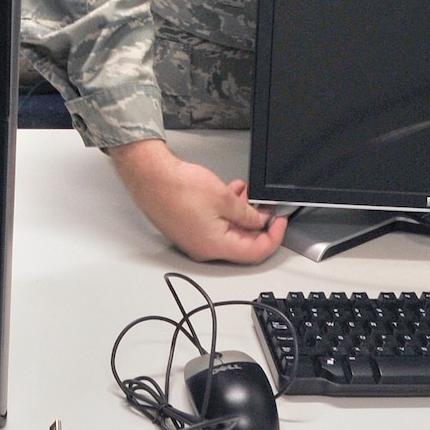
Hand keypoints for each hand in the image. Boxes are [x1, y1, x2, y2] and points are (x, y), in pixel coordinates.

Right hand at [106, 138, 288, 263]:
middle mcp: (204, 249)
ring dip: (241, 215)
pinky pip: (214, 227)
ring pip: (228, 233)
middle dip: (257, 223)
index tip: (280, 222)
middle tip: (264, 205)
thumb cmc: (178, 188)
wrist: (150, 178)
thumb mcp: (224, 198)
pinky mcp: (187, 229)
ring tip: (245, 193)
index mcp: (215, 246)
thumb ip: (247, 213)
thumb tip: (259, 221)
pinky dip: (225, 213)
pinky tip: (228, 194)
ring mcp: (194, 240)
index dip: (274, 237)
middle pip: (242, 244)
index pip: (255, 252)